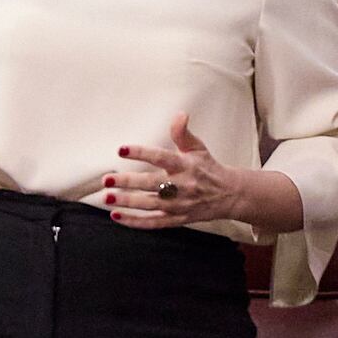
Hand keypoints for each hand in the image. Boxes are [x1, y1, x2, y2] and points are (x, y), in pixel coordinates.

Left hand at [107, 118, 254, 227]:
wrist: (231, 195)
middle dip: (128, 182)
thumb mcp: (198, 148)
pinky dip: (136, 222)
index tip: (121, 149)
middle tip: (107, 179)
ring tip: (106, 198)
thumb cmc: (209, 168)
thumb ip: (182, 133)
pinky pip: (155, 222)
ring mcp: (179, 205)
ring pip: (150, 205)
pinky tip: (117, 216)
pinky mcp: (178, 219)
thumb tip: (180, 114)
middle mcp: (181, 186)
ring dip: (128, 202)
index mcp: (185, 165)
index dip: (141, 153)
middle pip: (151, 184)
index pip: (160, 158)